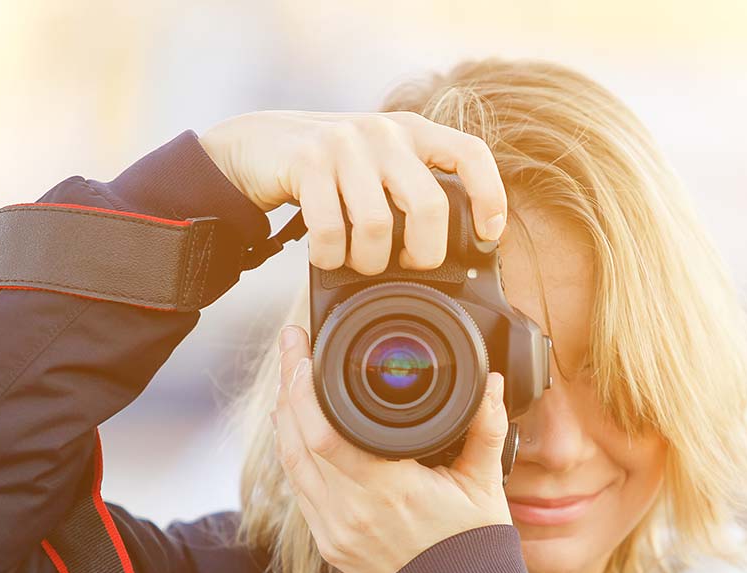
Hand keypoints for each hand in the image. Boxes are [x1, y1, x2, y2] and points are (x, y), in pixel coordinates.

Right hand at [199, 110, 507, 274]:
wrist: (257, 145)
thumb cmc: (330, 170)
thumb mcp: (379, 167)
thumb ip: (413, 190)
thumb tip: (455, 250)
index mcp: (413, 131)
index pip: (471, 154)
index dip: (489, 196)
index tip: (489, 234)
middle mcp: (385, 132)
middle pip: (429, 207)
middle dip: (424, 254)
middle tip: (409, 266)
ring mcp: (345, 144)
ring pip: (378, 226)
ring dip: (368, 262)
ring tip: (358, 263)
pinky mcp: (307, 161)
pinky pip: (330, 230)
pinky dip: (329, 258)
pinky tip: (325, 257)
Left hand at [271, 323, 512, 572]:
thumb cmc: (474, 550)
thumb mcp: (485, 484)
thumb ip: (487, 427)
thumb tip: (493, 382)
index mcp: (388, 490)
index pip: (322, 429)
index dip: (302, 384)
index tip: (302, 347)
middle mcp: (351, 511)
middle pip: (295, 438)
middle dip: (287, 386)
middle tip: (291, 347)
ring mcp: (334, 531)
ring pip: (291, 463)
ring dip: (285, 417)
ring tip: (289, 378)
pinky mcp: (330, 544)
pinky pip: (300, 490)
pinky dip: (294, 453)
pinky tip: (296, 428)